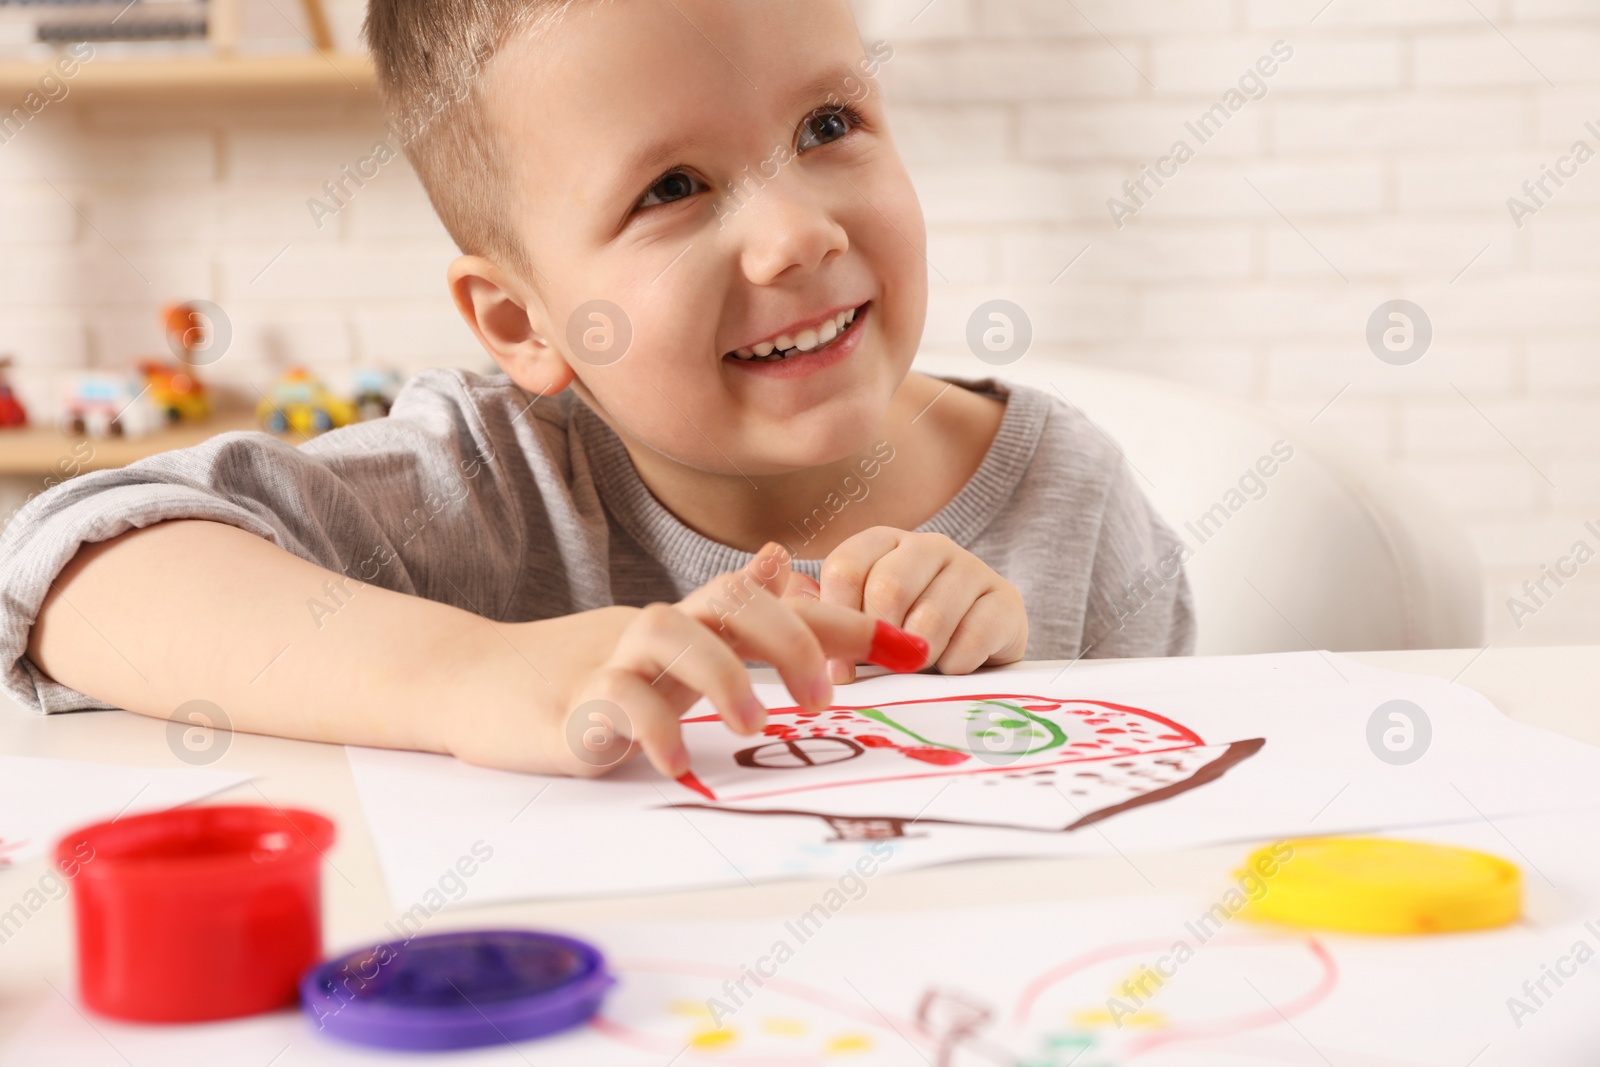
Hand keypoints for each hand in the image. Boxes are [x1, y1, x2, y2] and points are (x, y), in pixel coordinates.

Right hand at [451, 543, 923, 777]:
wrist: (472, 684)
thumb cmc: (575, 669)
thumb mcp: (664, 643)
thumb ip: (725, 615)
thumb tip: (780, 561)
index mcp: (685, 623)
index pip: (769, 600)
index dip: (840, 619)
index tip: (907, 649)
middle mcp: (652, 632)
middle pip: (727, 603)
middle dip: (790, 640)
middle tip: (823, 698)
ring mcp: (608, 664)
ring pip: (672, 637)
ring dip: (724, 679)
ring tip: (756, 728)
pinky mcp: (570, 708)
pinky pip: (617, 707)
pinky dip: (653, 730)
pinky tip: (679, 761)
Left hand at [815, 528, 1026, 683]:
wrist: (975, 654)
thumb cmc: (902, 638)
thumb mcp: (857, 622)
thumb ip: (820, 613)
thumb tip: (789, 606)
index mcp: (883, 543)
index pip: (845, 568)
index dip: (837, 621)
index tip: (838, 666)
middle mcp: (928, 546)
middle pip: (888, 589)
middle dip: (881, 641)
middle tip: (885, 667)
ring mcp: (971, 568)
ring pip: (930, 618)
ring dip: (918, 658)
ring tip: (919, 668)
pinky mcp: (1006, 600)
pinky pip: (972, 638)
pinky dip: (955, 665)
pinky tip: (953, 667)